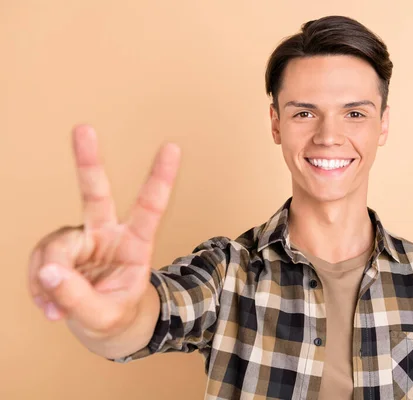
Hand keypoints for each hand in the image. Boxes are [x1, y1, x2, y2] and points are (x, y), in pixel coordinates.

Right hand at [28, 124, 180, 339]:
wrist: (106, 328)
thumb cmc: (118, 315)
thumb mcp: (106, 315)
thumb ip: (79, 298)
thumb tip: (49, 271)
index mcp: (135, 245)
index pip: (150, 208)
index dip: (160, 178)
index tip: (172, 147)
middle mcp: (108, 235)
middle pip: (95, 194)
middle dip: (88, 162)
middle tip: (83, 129)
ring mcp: (82, 241)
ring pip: (55, 246)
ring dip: (49, 278)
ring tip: (55, 307)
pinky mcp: (60, 252)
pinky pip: (41, 262)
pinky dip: (39, 285)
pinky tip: (49, 304)